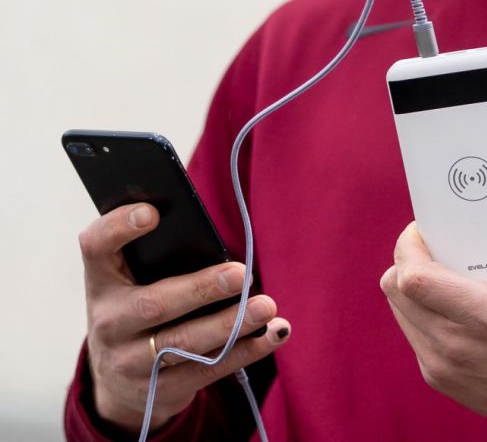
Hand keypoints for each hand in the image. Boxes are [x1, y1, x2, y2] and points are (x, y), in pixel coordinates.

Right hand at [78, 202, 291, 430]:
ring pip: (184, 343)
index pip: (97, 246)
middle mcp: (109, 322)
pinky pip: (207, 370)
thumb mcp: (134, 278)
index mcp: (102, 280)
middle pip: (154, 305)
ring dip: (231, 324)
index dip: (119, 226)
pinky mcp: (159, 391)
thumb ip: (161, 254)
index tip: (153, 212)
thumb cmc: (139, 305)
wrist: (117, 381)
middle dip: (200, 289)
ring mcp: (130, 362)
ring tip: (266, 306)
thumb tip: (217, 237)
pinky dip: (247, 350)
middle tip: (240, 273)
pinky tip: (274, 333)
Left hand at [380, 181, 486, 441]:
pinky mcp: (443, 380)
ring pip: (400, 310)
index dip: (410, 245)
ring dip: (413, 285)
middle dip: (410, 257)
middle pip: (397, 289)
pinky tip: (454, 300)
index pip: (414, 279)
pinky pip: (413, 333)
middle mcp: (455, 346)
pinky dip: (422, 311)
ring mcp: (444, 367)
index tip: (428, 227)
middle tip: (440, 242)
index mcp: (485, 317)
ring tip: (447, 268)